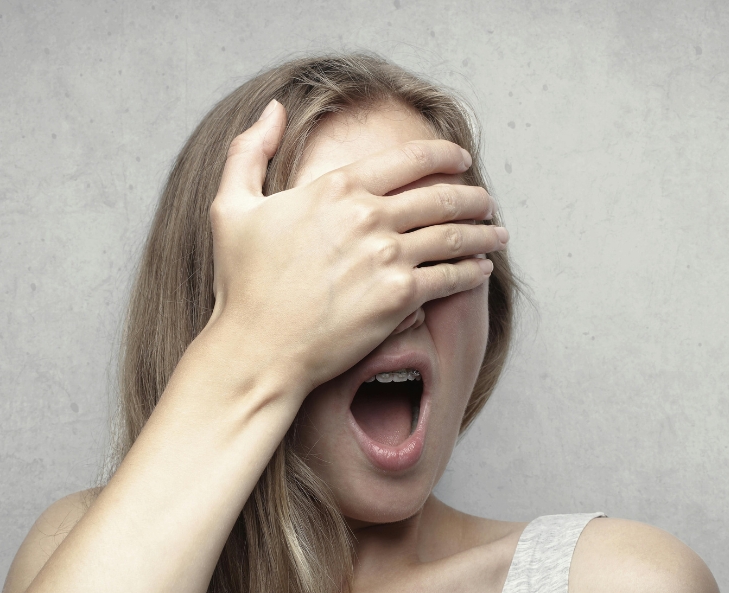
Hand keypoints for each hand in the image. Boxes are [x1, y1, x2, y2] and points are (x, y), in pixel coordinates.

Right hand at [207, 99, 508, 396]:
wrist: (257, 348)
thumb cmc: (242, 284)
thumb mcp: (230, 206)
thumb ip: (250, 150)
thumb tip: (273, 109)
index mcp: (335, 188)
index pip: (408, 160)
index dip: (444, 155)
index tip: (461, 160)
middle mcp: (367, 216)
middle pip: (440, 196)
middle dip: (472, 196)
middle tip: (487, 201)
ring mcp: (386, 257)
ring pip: (453, 236)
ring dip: (483, 233)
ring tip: (498, 234)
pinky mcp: (398, 298)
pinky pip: (449, 278)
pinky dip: (472, 272)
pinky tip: (482, 270)